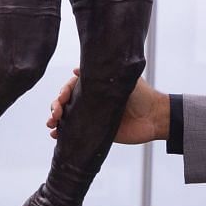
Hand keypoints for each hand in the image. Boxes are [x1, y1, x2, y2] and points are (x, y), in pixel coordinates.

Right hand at [46, 70, 168, 143]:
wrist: (154, 118)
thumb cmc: (142, 95)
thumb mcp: (122, 80)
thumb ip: (103, 75)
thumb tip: (75, 70)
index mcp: (96, 86)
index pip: (72, 86)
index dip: (63, 91)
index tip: (62, 97)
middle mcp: (91, 99)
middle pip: (65, 101)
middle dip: (56, 106)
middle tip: (55, 114)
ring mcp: (91, 116)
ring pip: (66, 116)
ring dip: (55, 120)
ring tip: (51, 125)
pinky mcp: (95, 131)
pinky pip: (74, 132)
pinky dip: (62, 133)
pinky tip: (55, 135)